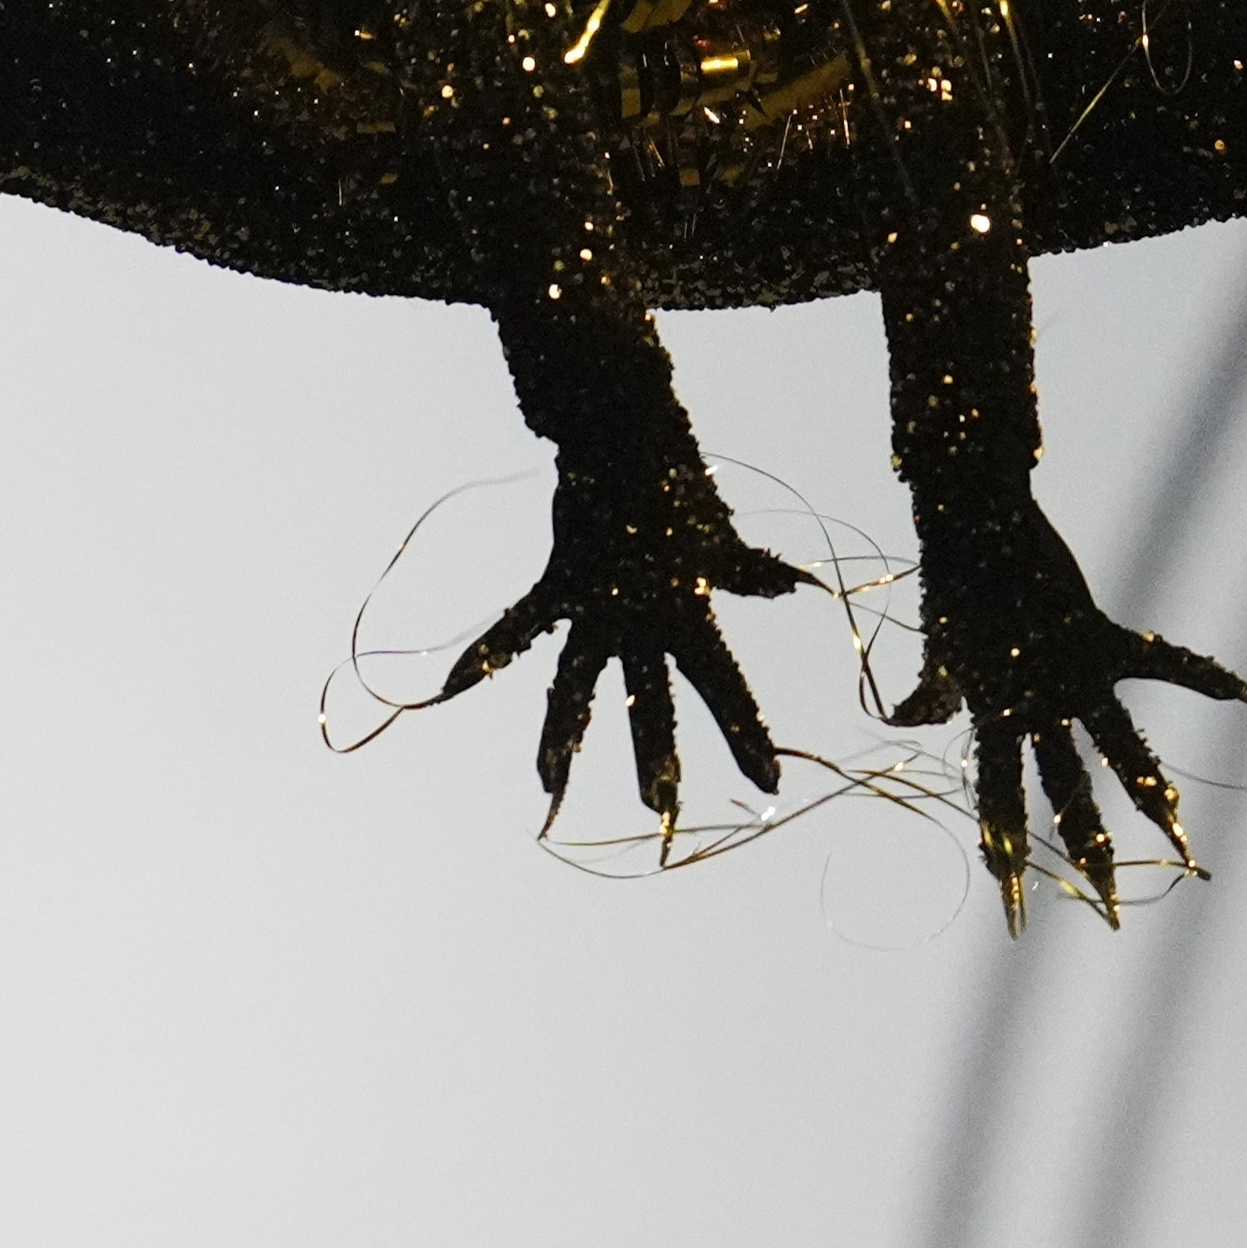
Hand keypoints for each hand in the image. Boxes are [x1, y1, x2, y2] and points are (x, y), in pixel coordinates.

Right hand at [440, 449, 807, 832]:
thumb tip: (797, 585)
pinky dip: (487, 652)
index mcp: (693, 614)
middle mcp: (645, 620)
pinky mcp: (560, 586)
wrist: (631, 439)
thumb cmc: (679, 492)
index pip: (727, 686)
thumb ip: (750, 572)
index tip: (771, 782)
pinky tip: (449, 686)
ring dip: (564, 736)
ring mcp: (598, 607)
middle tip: (660, 808)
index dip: (747, 735)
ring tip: (549, 786)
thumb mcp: (720, 539)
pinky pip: (519, 626)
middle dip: (656, 756)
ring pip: (577, 684)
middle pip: (653, 700)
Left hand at [885, 487, 1246, 923]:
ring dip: (1151, 801)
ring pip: (1120, 753)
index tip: (1016, 915)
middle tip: (1113, 911)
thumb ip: (932, 693)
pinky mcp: (1103, 637)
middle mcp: (1035, 706)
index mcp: (990, 716)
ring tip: (1182, 847)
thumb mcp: (937, 651)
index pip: (998, 805)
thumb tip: (909, 719)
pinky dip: (1203, 678)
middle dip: (1089, 856)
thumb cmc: (952, 586)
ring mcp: (1074, 675)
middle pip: (1067, 798)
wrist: (975, 520)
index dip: (1006, 860)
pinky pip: (1164, 666)